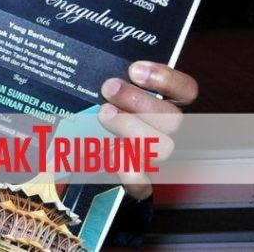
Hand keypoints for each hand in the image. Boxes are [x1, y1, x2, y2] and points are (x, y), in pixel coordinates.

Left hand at [99, 60, 198, 198]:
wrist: (67, 154)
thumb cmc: (88, 112)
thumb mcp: (100, 91)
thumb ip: (109, 81)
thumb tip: (100, 67)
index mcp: (162, 105)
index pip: (186, 91)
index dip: (166, 79)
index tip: (135, 70)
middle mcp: (165, 131)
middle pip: (173, 118)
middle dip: (138, 100)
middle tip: (109, 88)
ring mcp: (153, 158)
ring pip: (163, 147)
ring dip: (133, 128)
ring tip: (105, 115)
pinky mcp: (138, 184)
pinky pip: (143, 185)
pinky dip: (128, 171)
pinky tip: (111, 154)